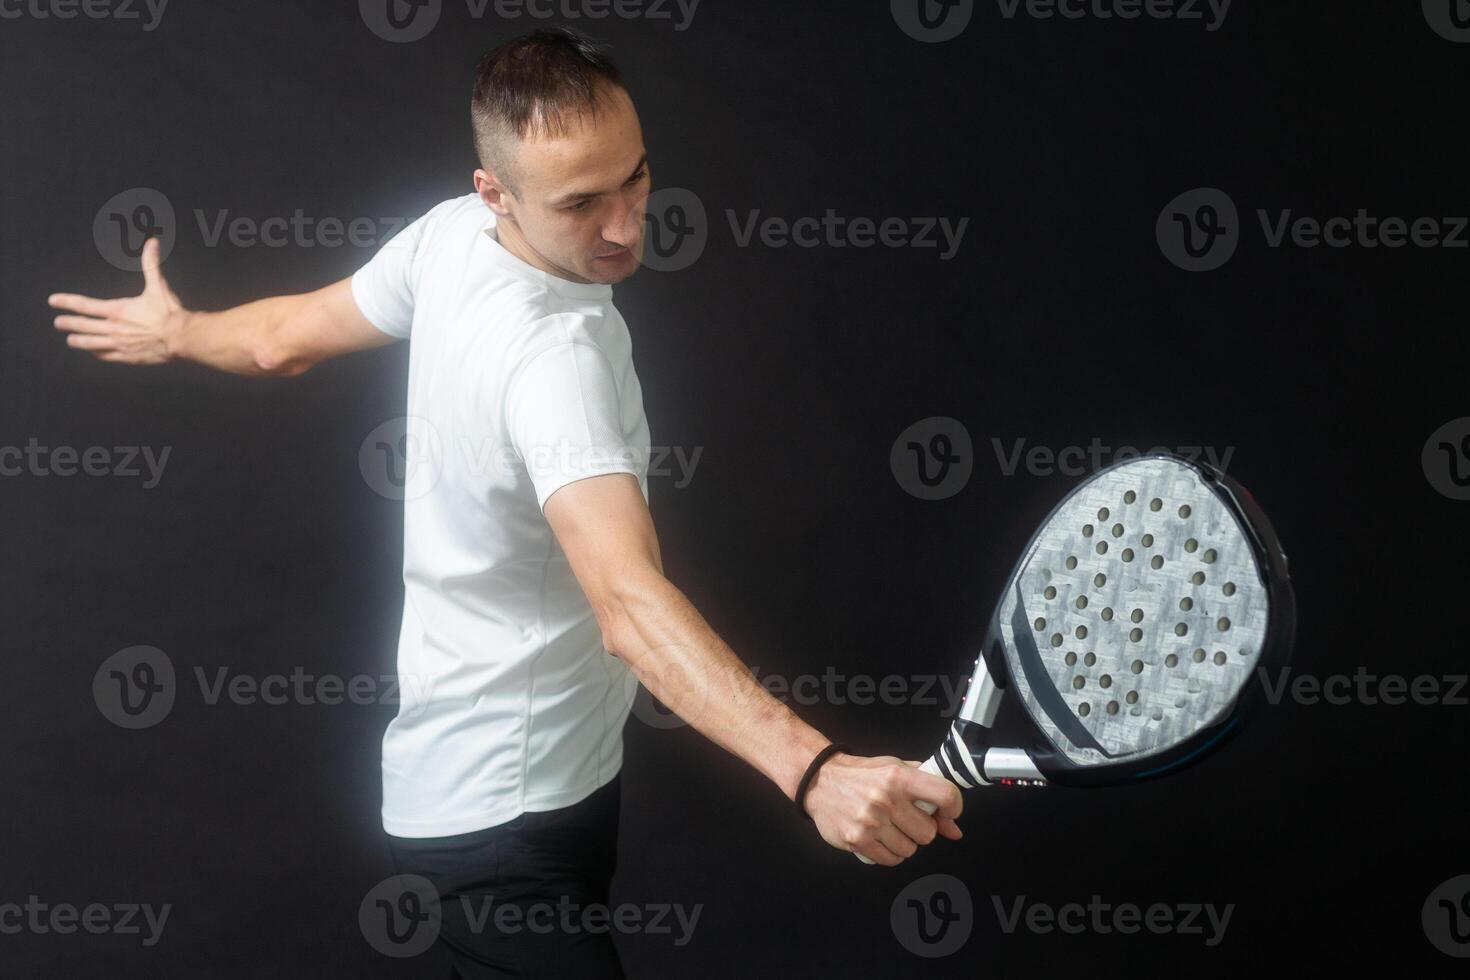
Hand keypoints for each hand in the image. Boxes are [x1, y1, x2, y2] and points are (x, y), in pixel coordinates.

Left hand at [49, 237, 188, 364]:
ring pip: (91, 343)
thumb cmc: (169, 311)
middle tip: (58, 323)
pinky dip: (97, 353)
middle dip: (68, 323)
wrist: (181, 336)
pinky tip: (93, 352)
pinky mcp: (128, 356)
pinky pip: (106, 355)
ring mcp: (119, 343)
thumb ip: (151, 264)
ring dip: (78, 341)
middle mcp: (113, 328)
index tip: (53, 301)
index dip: (67, 302)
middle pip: (83, 326)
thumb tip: (152, 242)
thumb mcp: (158, 286)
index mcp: (117, 310)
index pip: (84, 305)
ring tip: (70, 340)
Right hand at [801, 753, 962, 865]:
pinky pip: (890, 860)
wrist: (820, 781)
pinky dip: (889, 853)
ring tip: (888, 827)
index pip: (945, 795)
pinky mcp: (857, 840)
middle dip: (921, 829)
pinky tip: (878, 838)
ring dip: (903, 843)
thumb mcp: (896, 770)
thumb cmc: (863, 775)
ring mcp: (870, 821)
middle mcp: (886, 798)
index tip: (947, 813)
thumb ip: (928, 791)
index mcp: (899, 777)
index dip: (953, 808)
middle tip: (905, 819)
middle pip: (928, 833)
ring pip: (910, 850)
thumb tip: (954, 829)